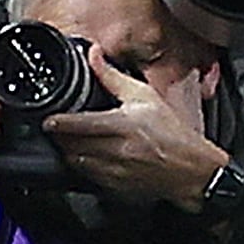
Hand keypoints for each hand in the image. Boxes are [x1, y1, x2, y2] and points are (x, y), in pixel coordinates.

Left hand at [37, 45, 231, 211]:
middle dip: (59, 138)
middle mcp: (118, 151)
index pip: (81, 125)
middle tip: (53, 129)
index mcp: (124, 125)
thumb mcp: (145, 97)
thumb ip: (113, 77)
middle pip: (74, 146)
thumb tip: (93, 54)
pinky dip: (82, 168)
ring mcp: (118, 173)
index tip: (48, 120)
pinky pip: (89, 179)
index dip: (60, 123)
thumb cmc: (173, 133)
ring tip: (66, 142)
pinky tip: (84, 158)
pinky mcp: (119, 189)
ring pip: (78, 164)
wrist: (194, 171)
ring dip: (68, 153)